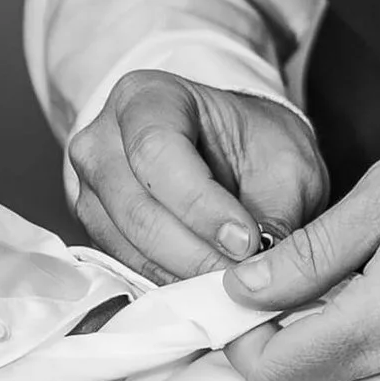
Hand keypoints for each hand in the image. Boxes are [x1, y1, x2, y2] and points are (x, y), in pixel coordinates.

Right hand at [66, 70, 327, 282]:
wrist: (235, 152)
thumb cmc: (257, 145)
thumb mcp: (287, 164)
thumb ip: (277, 212)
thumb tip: (262, 269)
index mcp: (145, 97)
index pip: (157, 152)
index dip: (201, 205)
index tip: (248, 241)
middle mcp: (102, 140)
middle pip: (137, 208)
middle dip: (197, 252)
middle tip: (248, 275)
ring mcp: (92, 188)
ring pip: (129, 246)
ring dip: (185, 273)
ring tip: (235, 281)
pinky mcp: (96, 229)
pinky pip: (126, 266)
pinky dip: (171, 282)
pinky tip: (208, 283)